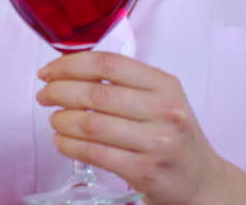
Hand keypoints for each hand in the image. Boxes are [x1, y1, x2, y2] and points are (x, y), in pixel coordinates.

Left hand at [37, 52, 223, 204]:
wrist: (201, 181)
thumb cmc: (172, 135)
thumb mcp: (160, 98)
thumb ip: (123, 82)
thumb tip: (67, 70)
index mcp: (165, 85)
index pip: (107, 64)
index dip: (70, 64)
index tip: (48, 71)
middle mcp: (164, 110)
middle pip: (95, 94)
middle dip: (58, 92)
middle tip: (44, 95)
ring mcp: (156, 143)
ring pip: (90, 124)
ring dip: (61, 120)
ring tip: (54, 119)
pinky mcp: (145, 171)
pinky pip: (94, 153)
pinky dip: (69, 145)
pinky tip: (61, 141)